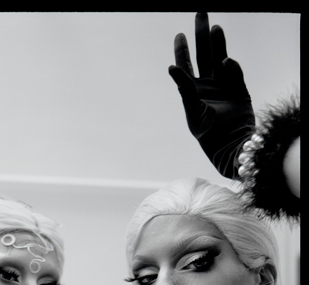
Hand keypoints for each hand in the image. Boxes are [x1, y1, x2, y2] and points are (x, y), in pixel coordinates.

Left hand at [168, 12, 254, 177]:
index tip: (179, 34)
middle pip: (204, 54)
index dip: (182, 50)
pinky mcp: (239, 89)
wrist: (229, 143)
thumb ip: (183, 88)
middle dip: (201, 35)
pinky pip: (234, 72)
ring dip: (218, 43)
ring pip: (220, 58)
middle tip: (200, 14)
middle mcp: (208, 85)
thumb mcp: (192, 109)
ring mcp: (224, 85)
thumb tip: (170, 67)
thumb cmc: (206, 133)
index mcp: (193, 91)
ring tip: (215, 27)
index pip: (186, 66)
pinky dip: (231, 66)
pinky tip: (226, 62)